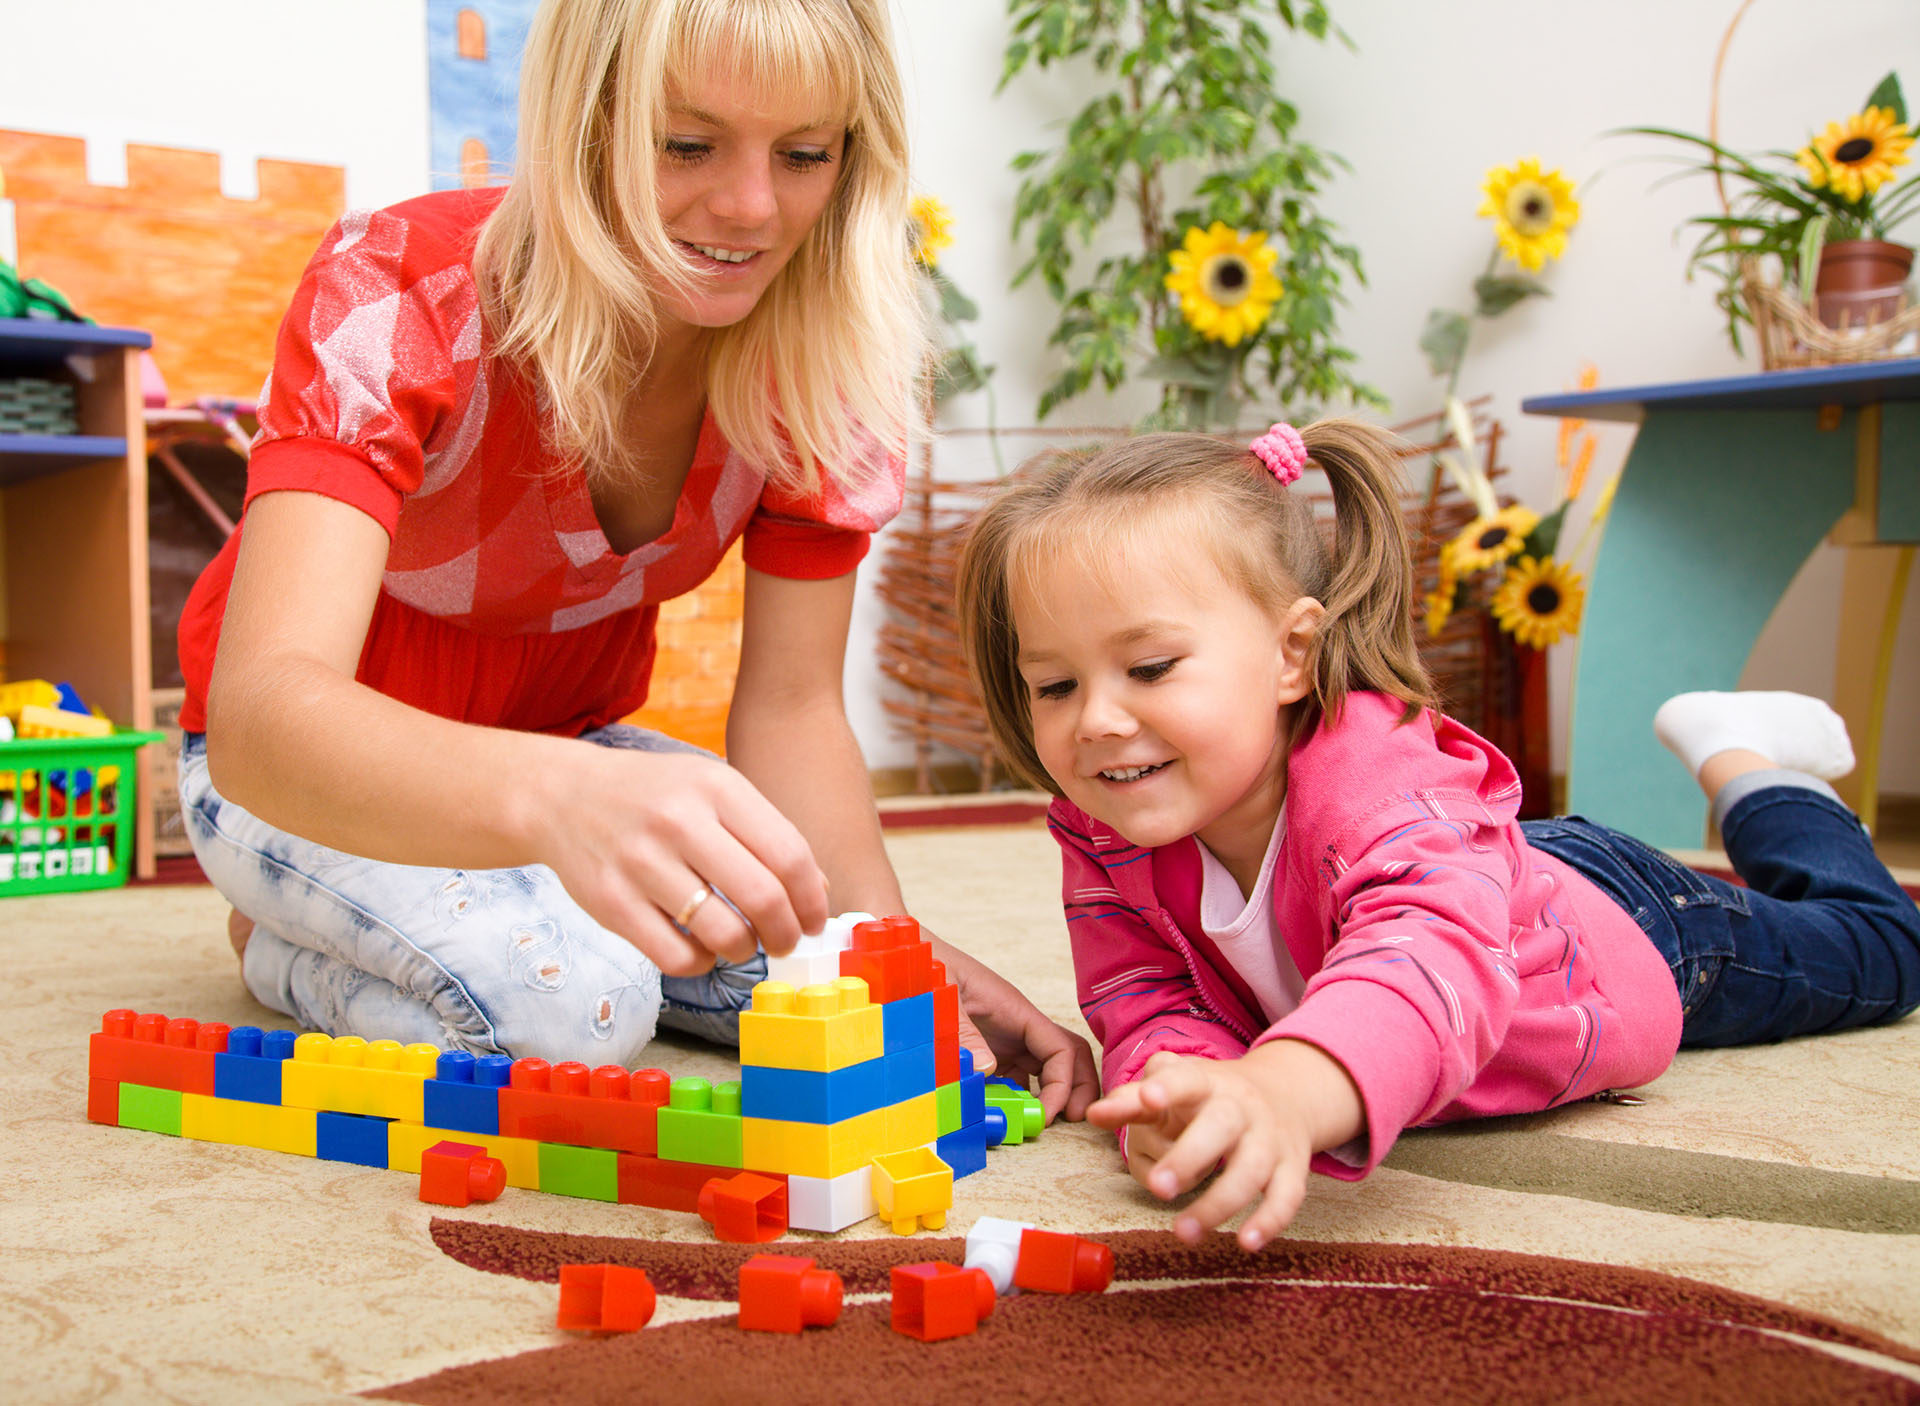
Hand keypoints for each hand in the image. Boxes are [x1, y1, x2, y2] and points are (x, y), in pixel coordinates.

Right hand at [532, 745, 829, 977]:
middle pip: (763, 897)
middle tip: (786, 942)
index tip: (815, 920)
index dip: (812, 899)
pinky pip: (676, 957)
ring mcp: (641, 862)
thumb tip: (817, 892)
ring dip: (745, 950)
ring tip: (742, 943)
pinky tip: (701, 948)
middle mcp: (679, 820)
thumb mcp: (713, 789)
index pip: (789, 853)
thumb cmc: (655, 796)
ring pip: (723, 933)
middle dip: (786, 933)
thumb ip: (765, 832)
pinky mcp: (611, 903)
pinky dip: (701, 963)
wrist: (564, 796)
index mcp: (716, 787)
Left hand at [929, 936, 1099, 1123]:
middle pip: (1064, 1056)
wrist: (909, 956)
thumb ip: (962, 1031)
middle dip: (1074, 1088)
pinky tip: (999, 1111)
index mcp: (1015, 1009)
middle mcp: (1017, 1025)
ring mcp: (1004, 1037)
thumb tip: (986, 1069)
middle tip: (1070, 1120)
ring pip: (1042, 1068)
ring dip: (1045, 1095)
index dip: (1063, 1083)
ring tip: (1032, 1124)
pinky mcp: (988, 1047)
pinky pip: (1013, 1074)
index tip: (1047, 1113)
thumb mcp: (942, 997)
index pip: (1060, 1047)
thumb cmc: (929, 967)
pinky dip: (1014, 1095)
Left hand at [1087, 1041, 1362, 1250]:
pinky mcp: (1291, 1167)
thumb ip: (1131, 1100)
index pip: (1186, 1078)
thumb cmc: (1210, 1096)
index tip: (1148, 1098)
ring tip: (1184, 1232)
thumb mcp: (1173, 1087)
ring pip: (1252, 1169)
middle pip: (1221, 1126)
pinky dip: (1269, 1220)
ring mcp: (1269, 1137)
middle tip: (1159, 1187)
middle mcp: (1241, 1107)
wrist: (1286, 1093)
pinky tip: (1245, 1243)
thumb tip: (1093, 1114)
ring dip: (1220, 1203)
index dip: (1168, 1088)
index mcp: (1206, 1082)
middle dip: (1191, 1156)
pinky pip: (1287, 1195)